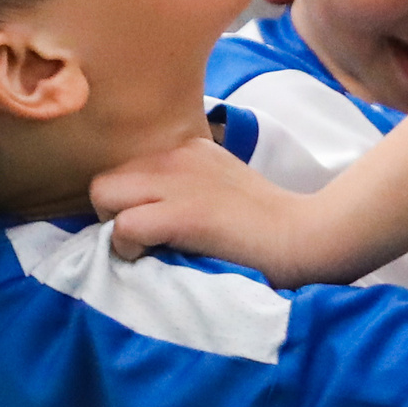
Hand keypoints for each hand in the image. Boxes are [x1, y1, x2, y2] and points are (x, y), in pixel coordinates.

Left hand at [91, 136, 328, 284]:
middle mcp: (178, 155)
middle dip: (112, 214)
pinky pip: (124, 226)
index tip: (146, 228)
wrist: (303, 236)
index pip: (126, 169)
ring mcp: (179, 181)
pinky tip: (155, 258)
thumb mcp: (220, 188)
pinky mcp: (183, 212)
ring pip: (104, 195)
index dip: (127, 203)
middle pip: (105, 180)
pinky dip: (129, 247)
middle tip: (142, 242)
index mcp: (188, 149)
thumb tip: (143, 214)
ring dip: (116, 227)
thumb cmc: (266, 226)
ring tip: (147, 249)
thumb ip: (184, 190)